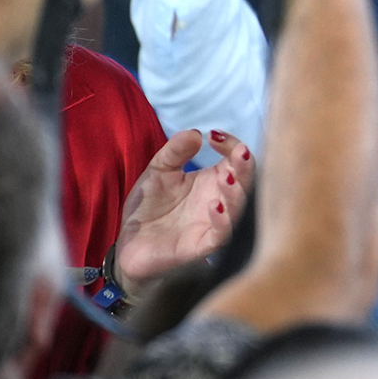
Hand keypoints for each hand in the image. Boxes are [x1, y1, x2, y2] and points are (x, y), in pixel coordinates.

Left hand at [114, 129, 254, 295]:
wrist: (131, 244)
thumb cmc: (149, 209)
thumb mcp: (158, 171)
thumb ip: (175, 151)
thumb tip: (197, 133)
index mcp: (213, 180)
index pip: (236, 159)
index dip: (231, 144)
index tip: (213, 135)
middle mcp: (220, 200)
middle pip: (247, 182)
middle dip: (246, 166)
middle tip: (239, 152)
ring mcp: (214, 223)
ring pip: (240, 208)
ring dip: (237, 192)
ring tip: (226, 177)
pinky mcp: (204, 245)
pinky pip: (222, 234)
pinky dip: (223, 221)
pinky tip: (215, 206)